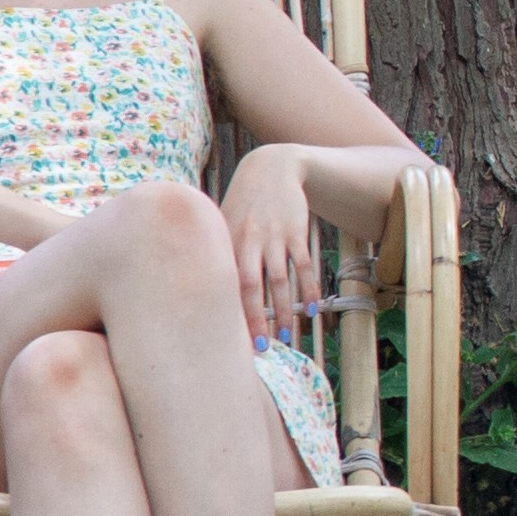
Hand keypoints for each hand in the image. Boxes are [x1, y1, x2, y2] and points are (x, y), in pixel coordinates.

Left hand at [220, 145, 324, 343]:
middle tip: (260, 347)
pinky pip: (303, 266)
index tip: (229, 340)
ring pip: (280, 281)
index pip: (225, 284)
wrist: (271, 167)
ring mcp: (274, 236)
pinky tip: (312, 309)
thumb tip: (204, 289)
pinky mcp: (296, 232)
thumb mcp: (223, 221)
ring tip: (287, 335)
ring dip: (284, 310)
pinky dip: (309, 288)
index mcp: (225, 241)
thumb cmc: (243, 202)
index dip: (228, 313)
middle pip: (251, 287)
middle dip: (255, 319)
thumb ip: (216, 251)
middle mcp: (248, 240)